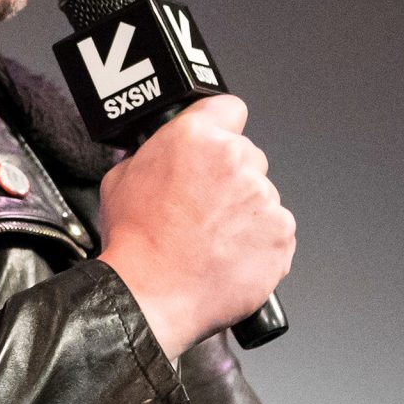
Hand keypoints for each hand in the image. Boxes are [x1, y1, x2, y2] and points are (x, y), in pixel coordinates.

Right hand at [96, 96, 295, 357]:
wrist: (150, 295)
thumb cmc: (135, 244)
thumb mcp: (121, 179)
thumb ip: (153, 155)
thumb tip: (161, 153)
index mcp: (197, 137)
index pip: (229, 107)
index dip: (221, 126)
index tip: (218, 143)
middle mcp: (236, 160)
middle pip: (247, 156)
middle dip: (231, 178)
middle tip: (205, 207)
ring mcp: (264, 198)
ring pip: (262, 196)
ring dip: (246, 213)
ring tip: (213, 240)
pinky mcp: (281, 234)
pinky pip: (276, 231)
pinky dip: (260, 243)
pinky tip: (229, 256)